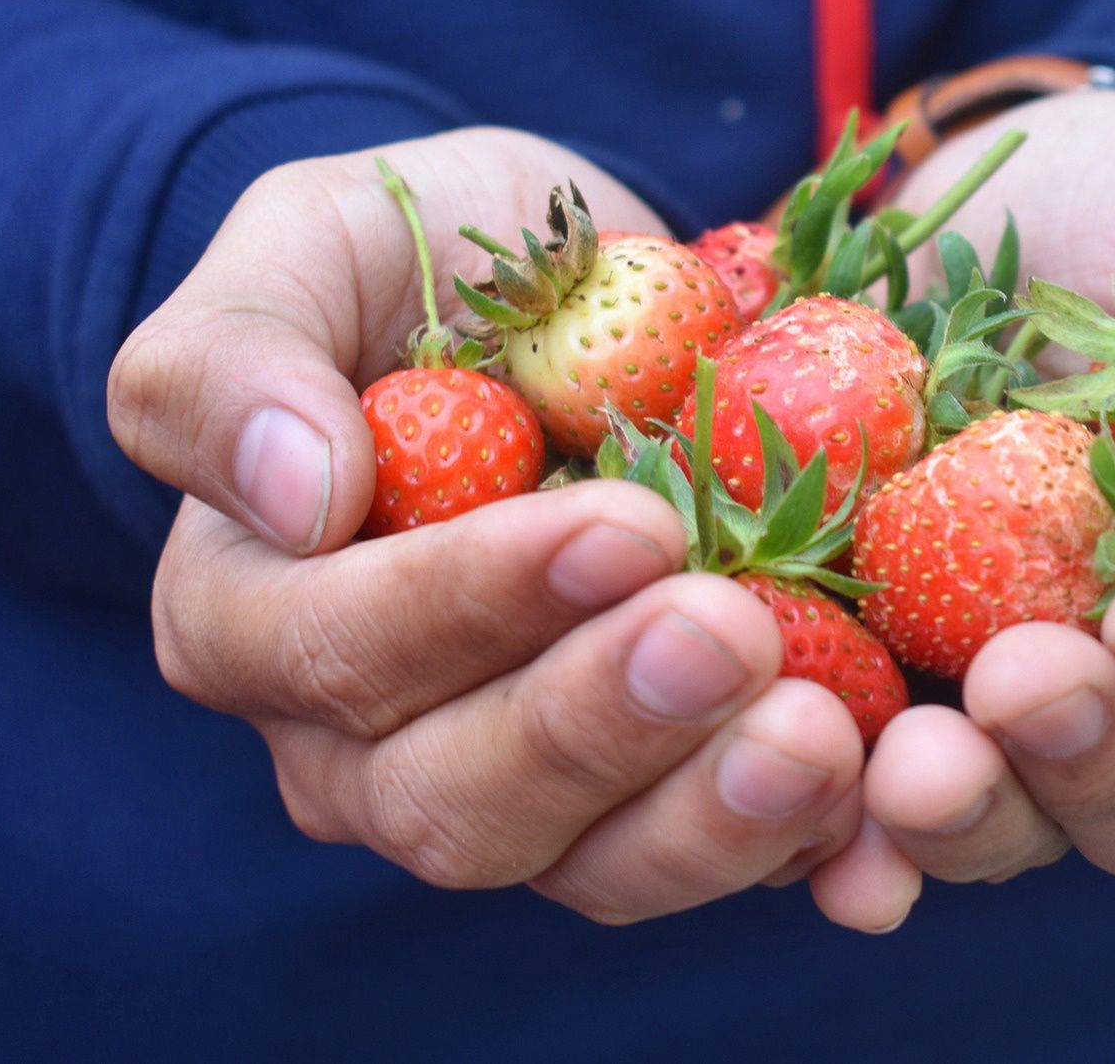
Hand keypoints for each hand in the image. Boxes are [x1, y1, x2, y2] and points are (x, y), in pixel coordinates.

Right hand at [108, 128, 869, 923]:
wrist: (566, 301)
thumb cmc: (416, 268)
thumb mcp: (307, 251)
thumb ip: (231, 359)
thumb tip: (290, 492)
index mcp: (257, 618)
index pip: (337, 651)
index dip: (472, 604)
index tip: (621, 524)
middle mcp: (368, 742)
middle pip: (458, 799)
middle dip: (601, 721)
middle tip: (732, 628)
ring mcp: (519, 784)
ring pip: (590, 863)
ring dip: (706, 814)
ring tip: (823, 736)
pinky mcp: (651, 790)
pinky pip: (714, 857)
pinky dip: (804, 848)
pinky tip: (883, 815)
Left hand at [821, 89, 1114, 898]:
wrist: (968, 198)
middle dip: (1104, 763)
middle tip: (1021, 687)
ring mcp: (1007, 691)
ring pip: (1024, 820)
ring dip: (972, 819)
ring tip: (906, 773)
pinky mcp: (881, 679)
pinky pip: (868, 796)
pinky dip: (848, 839)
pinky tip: (821, 851)